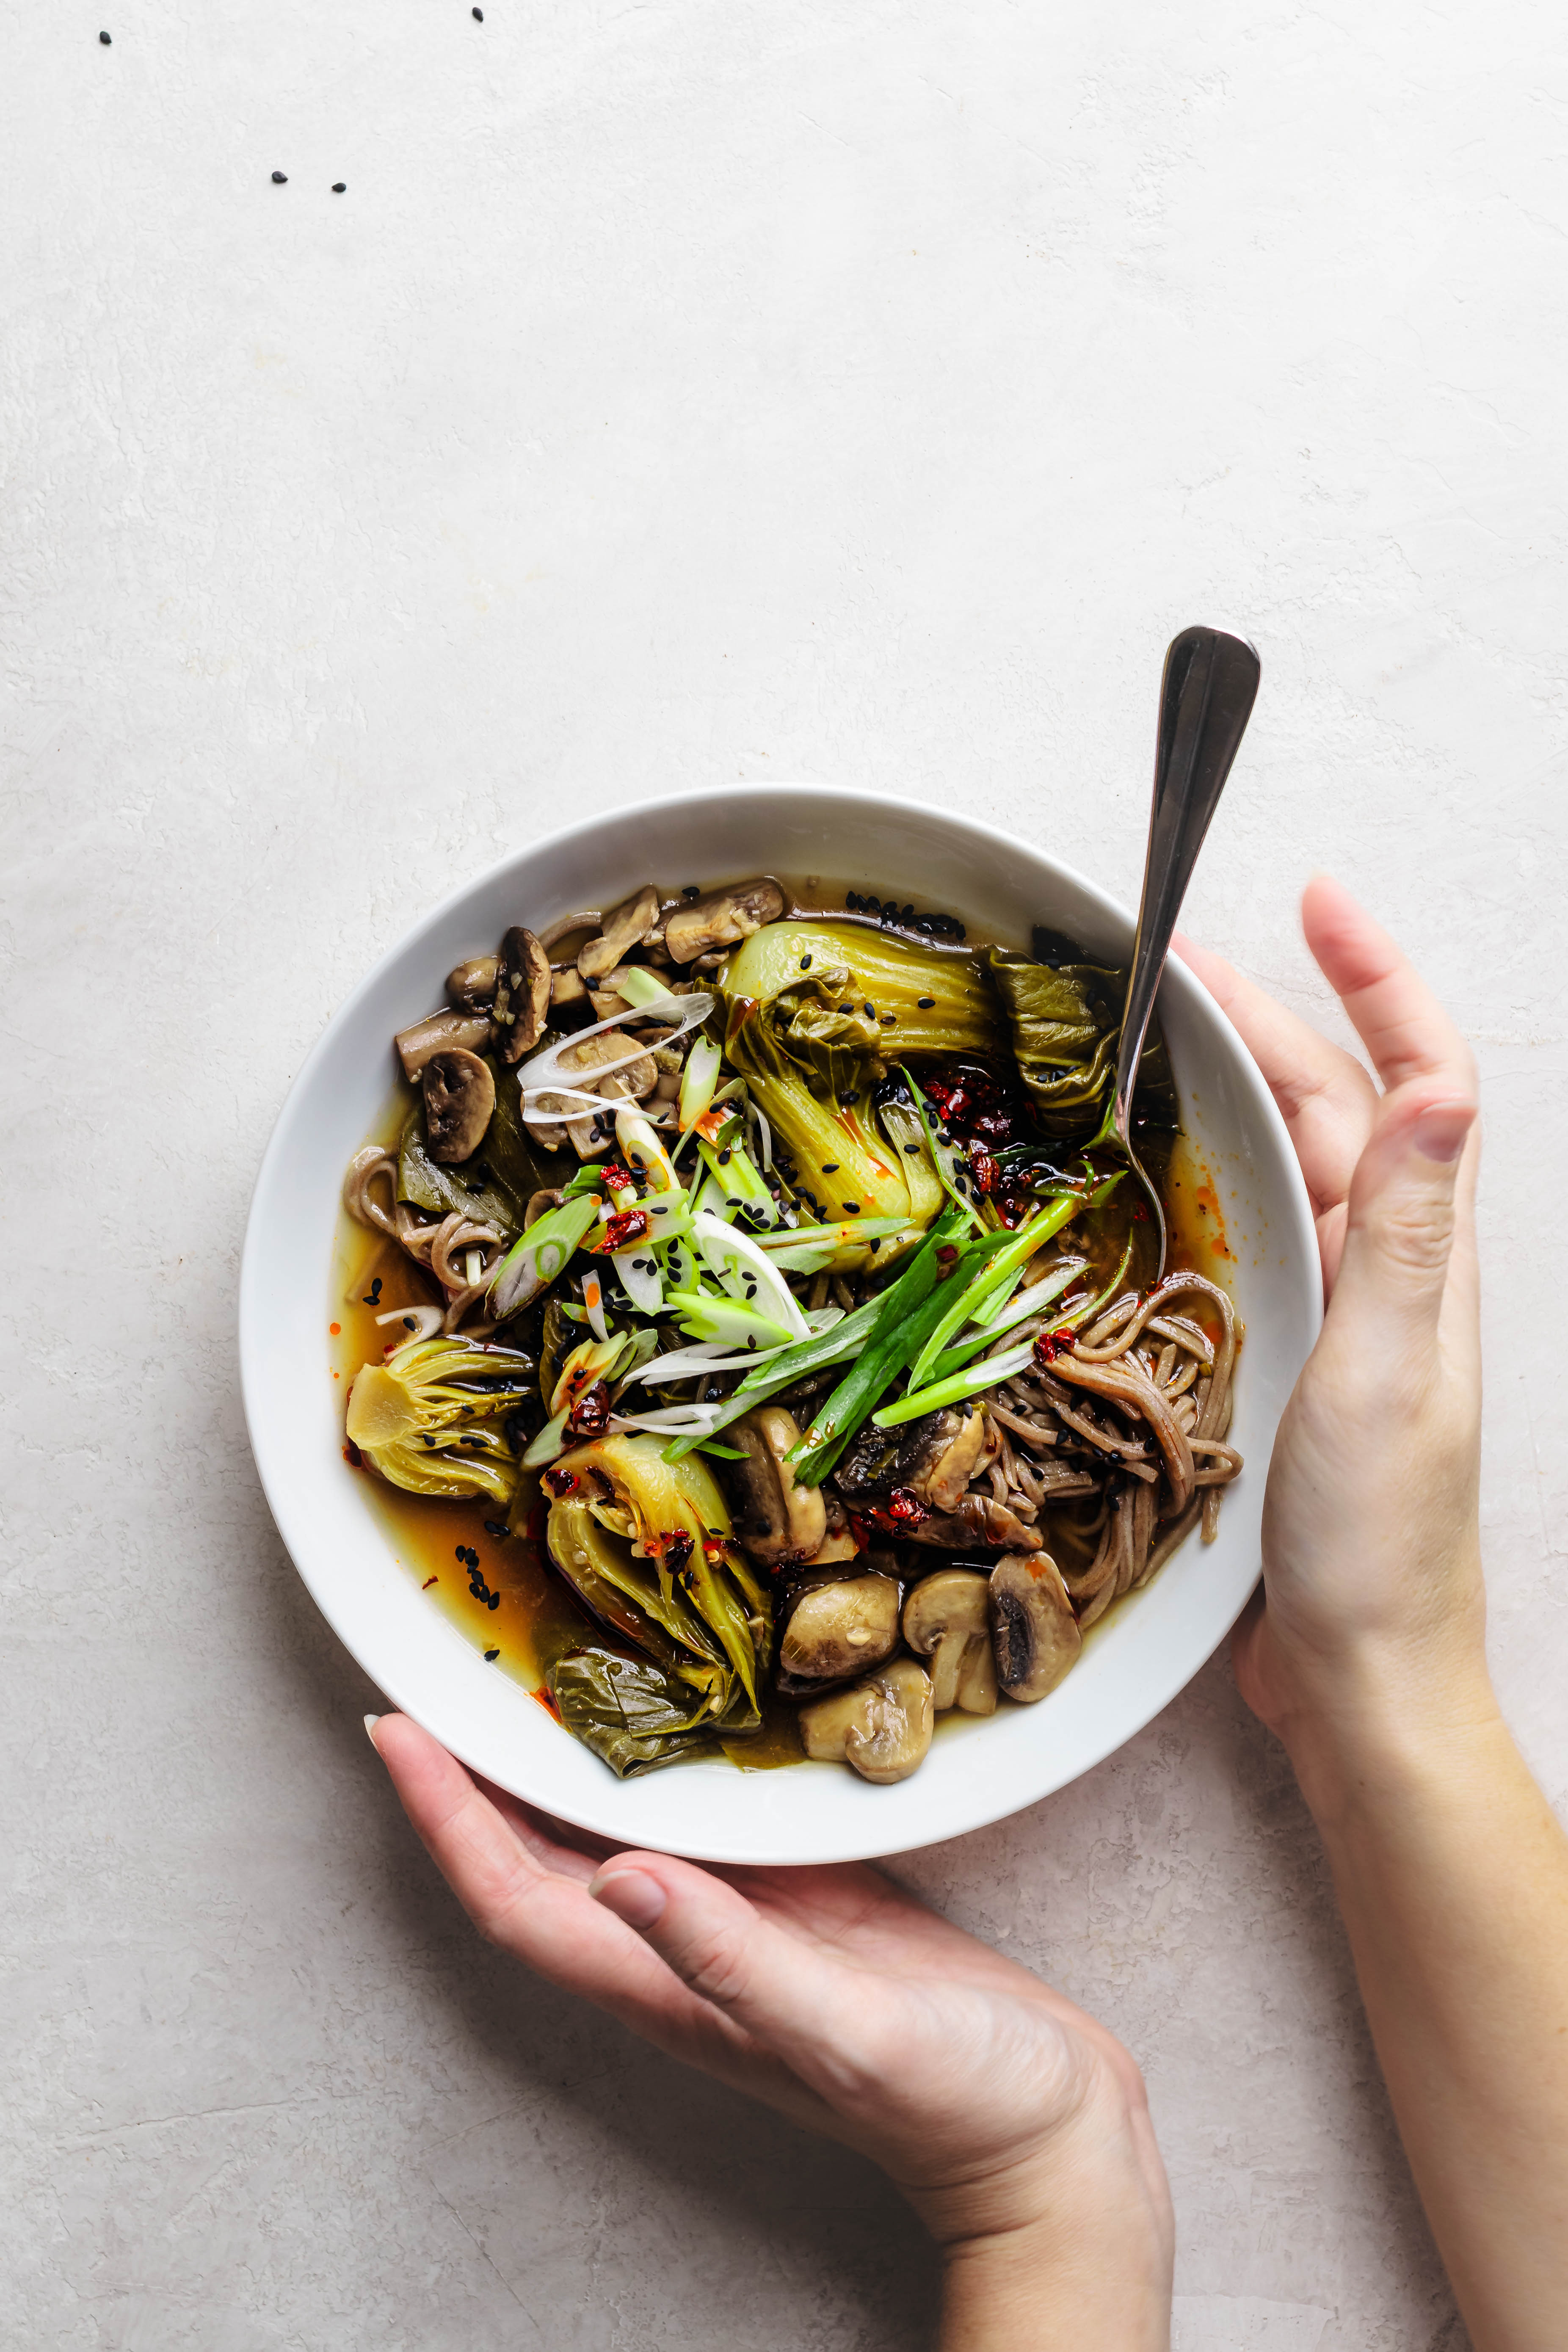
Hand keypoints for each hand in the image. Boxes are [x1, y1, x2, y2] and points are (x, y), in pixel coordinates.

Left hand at [367, 1712, 1172, 2347]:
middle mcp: (683, 1958)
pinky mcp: (799, 1904)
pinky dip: (652, 1772)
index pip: (515, 1898)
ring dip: (546, 1773)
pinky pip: (690, 1829)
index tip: (394, 1733)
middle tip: (426, 1682)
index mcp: (671, 1990)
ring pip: (604, 1842)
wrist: (1049, 2137)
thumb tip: (620, 1879)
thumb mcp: (846, 2027)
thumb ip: (734, 1960)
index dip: (446, 1818)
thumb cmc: (960, 2103)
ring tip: (511, 1683)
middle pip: (535, 1865)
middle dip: (468, 1782)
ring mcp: (738, 1930)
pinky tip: (663, 1720)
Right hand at [1175, 876, 1488, 1755]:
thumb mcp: (1393, 1372)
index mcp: (1420, 1256)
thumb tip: (1444, 1083)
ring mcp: (1335, 1311)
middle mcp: (1384, 1268)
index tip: (1316, 899)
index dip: (1376, 978)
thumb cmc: (1379, 1542)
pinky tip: (1149, 1170)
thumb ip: (1411, 1230)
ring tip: (1150, 1033)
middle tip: (1171, 957)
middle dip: (1269, 1014)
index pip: (1418, 1078)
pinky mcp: (1285, 1357)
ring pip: (1285, 1163)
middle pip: (1334, 1104)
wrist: (1361, 1679)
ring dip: (1228, 1085)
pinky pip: (1249, 1233)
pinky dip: (1204, 1176)